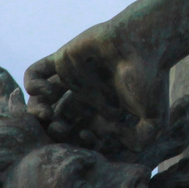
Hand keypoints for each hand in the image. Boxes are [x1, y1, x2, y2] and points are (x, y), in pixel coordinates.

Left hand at [24, 22, 168, 153]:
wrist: (145, 42)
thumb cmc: (151, 79)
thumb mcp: (155, 120)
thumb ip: (139, 141)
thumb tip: (117, 146)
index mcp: (103, 110)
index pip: (79, 133)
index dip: (76, 141)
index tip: (85, 137)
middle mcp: (86, 95)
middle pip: (57, 119)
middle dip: (52, 129)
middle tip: (57, 130)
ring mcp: (72, 77)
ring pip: (42, 100)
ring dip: (37, 111)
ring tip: (46, 114)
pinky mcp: (61, 59)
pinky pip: (35, 74)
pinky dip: (33, 85)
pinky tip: (46, 92)